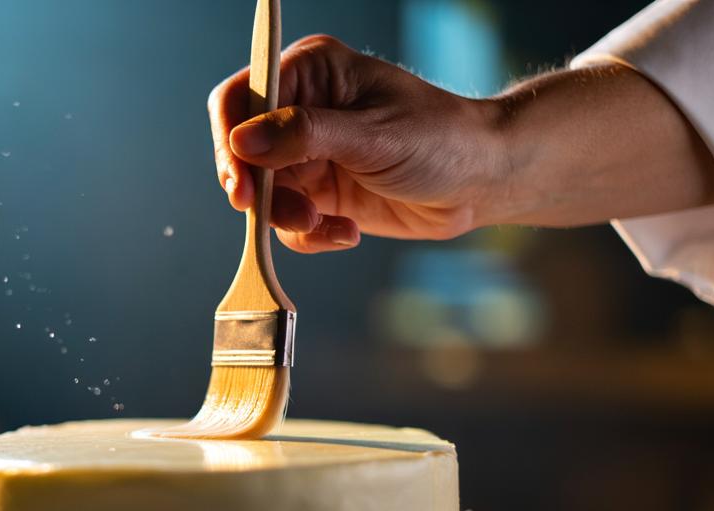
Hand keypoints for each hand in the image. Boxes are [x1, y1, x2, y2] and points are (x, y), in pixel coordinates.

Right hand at [210, 35, 504, 251]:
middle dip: (261, 191)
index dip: (231, 141)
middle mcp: (301, 110)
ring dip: (287, 218)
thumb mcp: (373, 135)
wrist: (482, 180)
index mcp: (311, 73)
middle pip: (242, 152)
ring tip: (324, 225)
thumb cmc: (442, 138)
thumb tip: (242, 141)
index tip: (242, 184)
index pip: (241, 99)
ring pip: (263, 194)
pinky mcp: (319, 193)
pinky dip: (310, 235)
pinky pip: (288, 222)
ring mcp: (307, 154)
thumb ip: (305, 135)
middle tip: (282, 215)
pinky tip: (346, 233)